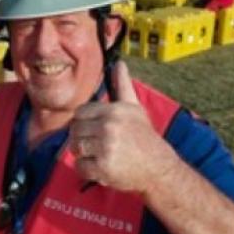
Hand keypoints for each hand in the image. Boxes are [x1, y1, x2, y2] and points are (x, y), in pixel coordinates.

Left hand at [68, 61, 177, 194]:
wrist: (158, 167)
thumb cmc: (143, 136)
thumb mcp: (134, 108)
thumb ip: (122, 85)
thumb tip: (119, 63)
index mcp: (113, 111)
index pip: (79, 112)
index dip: (82, 122)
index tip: (92, 129)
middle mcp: (108, 127)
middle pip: (74, 130)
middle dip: (81, 138)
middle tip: (94, 145)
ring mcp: (105, 148)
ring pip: (74, 147)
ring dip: (82, 154)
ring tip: (96, 155)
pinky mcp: (103, 168)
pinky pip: (80, 166)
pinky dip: (86, 169)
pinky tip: (99, 168)